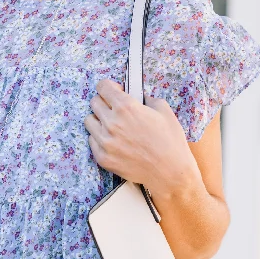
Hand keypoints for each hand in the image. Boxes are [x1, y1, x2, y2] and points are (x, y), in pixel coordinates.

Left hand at [83, 78, 196, 198]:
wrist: (170, 172)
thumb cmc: (170, 140)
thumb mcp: (163, 110)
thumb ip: (146, 98)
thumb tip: (136, 96)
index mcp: (126, 107)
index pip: (102, 86)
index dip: (109, 87)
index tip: (114, 91)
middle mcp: (111, 123)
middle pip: (94, 102)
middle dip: (104, 102)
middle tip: (115, 109)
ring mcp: (105, 141)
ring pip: (89, 121)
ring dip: (99, 120)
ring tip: (113, 126)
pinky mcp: (102, 157)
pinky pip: (91, 140)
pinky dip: (100, 138)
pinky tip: (114, 141)